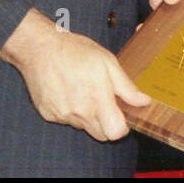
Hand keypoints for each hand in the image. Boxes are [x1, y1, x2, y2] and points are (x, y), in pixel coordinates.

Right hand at [0, 9, 149, 141]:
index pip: (115, 133)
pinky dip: (71, 110)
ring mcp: (62, 115)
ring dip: (88, 115)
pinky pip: (66, 120)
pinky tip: (69, 91)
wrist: (41, 48)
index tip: (121, 115)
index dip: (122, 127)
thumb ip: (126, 87)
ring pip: (83, 126)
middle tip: (104, 100)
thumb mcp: (108, 62)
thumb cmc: (75, 51)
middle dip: (107, 122)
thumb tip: (143, 101)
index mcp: (97, 99)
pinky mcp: (49, 114)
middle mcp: (79, 112)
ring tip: (83, 90)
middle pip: (100, 134)